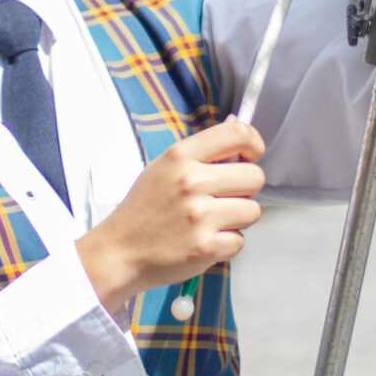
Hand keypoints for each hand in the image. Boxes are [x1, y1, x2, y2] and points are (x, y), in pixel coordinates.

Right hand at [76, 118, 266, 312]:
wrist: (120, 251)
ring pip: (252, 210)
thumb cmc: (144, 209)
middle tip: (224, 197)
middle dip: (245, 189)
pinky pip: (240, 240)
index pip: (237, 134)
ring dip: (237, 219)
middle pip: (254, 176)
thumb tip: (236, 124)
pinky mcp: (206, 247)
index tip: (250, 155)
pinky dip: (226, 244)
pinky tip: (203, 240)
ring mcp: (200, 216)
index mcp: (180, 156)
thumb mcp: (164, 167)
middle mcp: (191, 182)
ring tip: (210, 221)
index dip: (253, 144)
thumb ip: (203, 150)